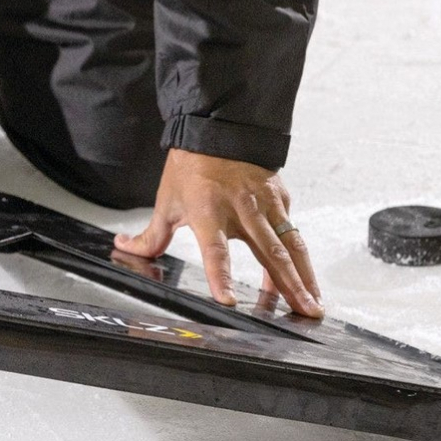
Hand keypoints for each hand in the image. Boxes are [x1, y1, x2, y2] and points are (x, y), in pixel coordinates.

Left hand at [114, 148, 323, 317]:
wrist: (218, 128)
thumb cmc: (191, 166)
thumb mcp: (167, 201)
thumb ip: (151, 235)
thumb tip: (125, 249)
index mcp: (208, 211)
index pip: (215, 250)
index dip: (221, 276)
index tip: (228, 300)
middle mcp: (241, 208)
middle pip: (268, 253)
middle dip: (289, 286)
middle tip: (303, 313)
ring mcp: (265, 203)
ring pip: (290, 245)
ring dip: (305, 277)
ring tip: (314, 304)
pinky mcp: (280, 198)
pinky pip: (292, 231)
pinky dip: (300, 257)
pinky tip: (306, 278)